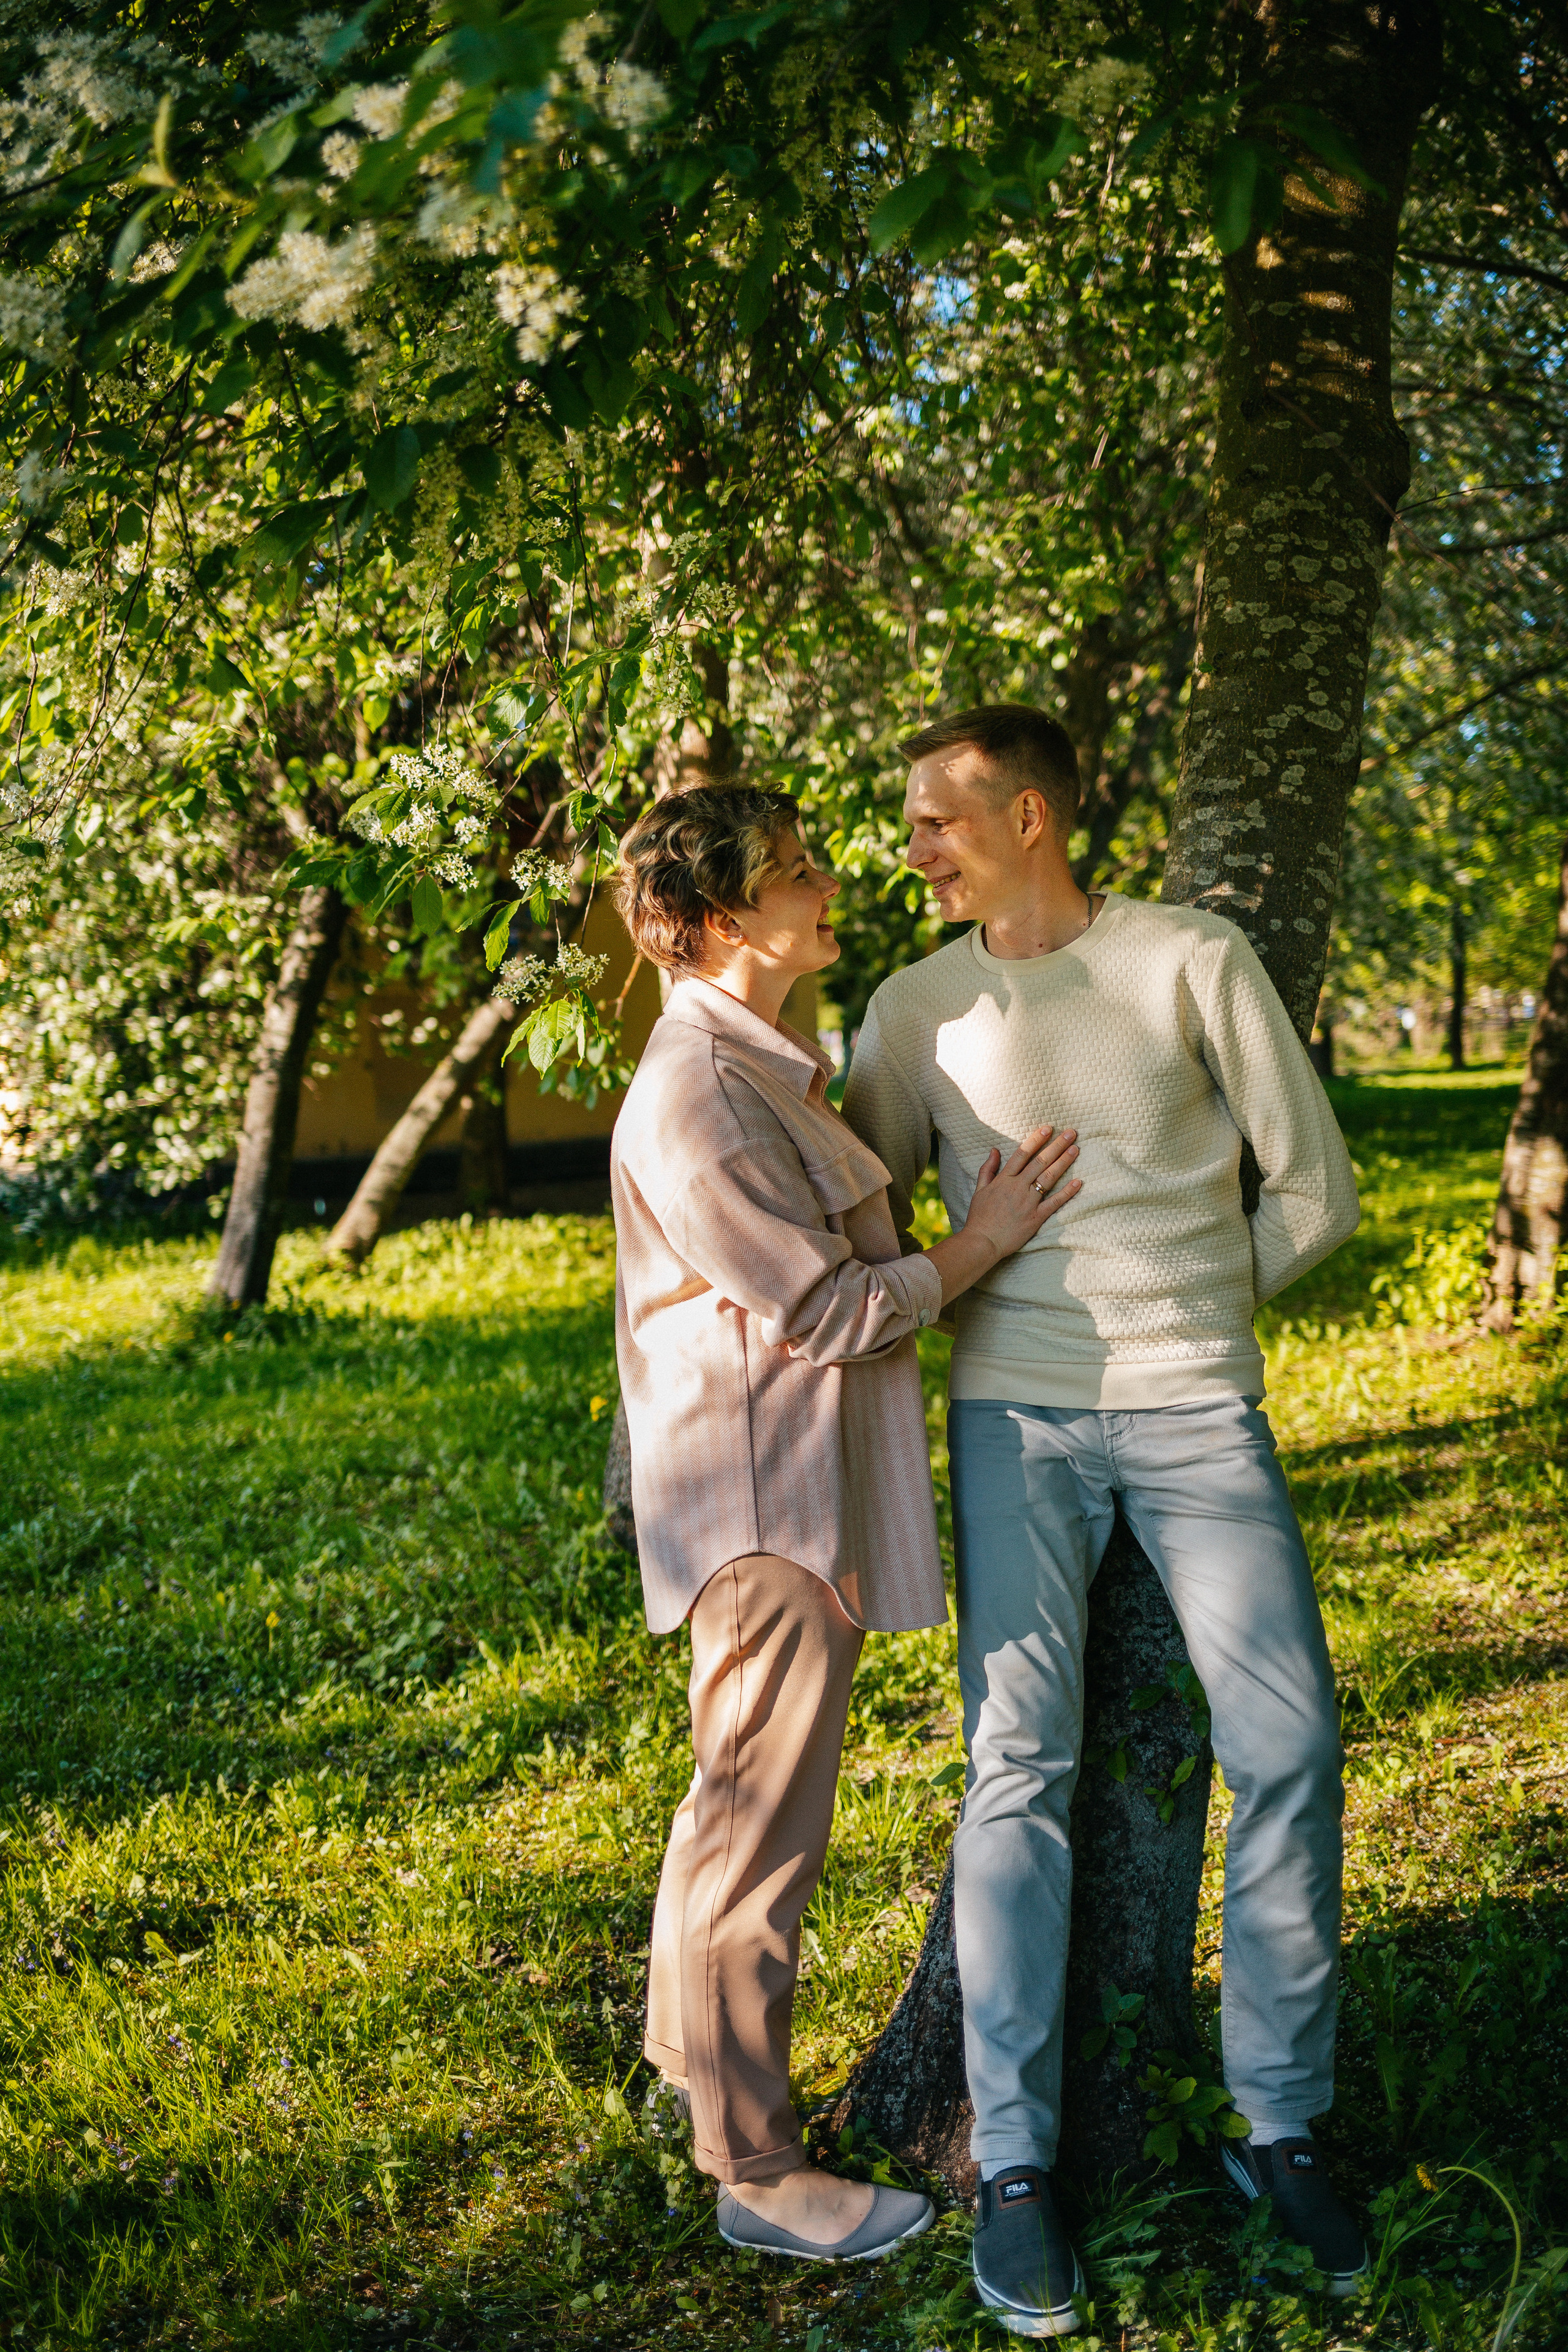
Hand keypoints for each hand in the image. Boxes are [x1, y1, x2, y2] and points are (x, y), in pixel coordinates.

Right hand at [960, 1125, 1080, 1265]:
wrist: (982, 1242)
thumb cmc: (979, 1217)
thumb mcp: (979, 1190)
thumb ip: (988, 1169)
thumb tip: (994, 1150)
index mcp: (1004, 1179)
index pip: (1022, 1154)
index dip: (1036, 1139)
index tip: (1048, 1128)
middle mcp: (1018, 1187)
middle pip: (1040, 1162)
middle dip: (1057, 1145)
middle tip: (1071, 1132)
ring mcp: (1028, 1202)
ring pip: (1048, 1178)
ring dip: (1063, 1162)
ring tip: (1076, 1149)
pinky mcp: (1036, 1218)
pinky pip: (1054, 1203)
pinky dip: (1067, 1192)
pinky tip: (1079, 1181)